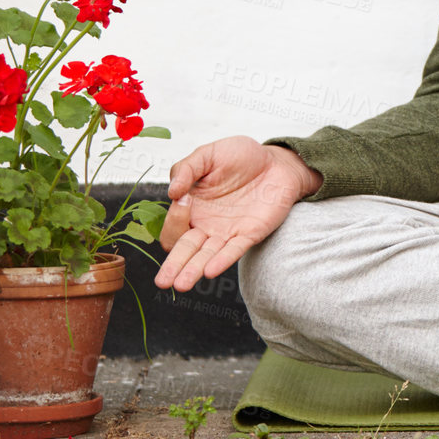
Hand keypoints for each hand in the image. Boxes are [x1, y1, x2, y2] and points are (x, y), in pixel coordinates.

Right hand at [154, 136, 321, 292]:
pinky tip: (210, 270)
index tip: (184, 198)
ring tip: (181, 284)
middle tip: (162, 282)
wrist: (277, 161)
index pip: (173, 226)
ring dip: (193, 270)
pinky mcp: (249, 234)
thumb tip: (171, 192)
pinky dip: (222, 260)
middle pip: (184, 250)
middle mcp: (206, 225)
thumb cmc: (241, 157)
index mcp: (190, 208)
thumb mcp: (208, 154)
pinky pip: (234, 251)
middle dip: (173, 265)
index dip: (174, 217)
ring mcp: (227, 232)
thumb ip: (186, 169)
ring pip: (205, 257)